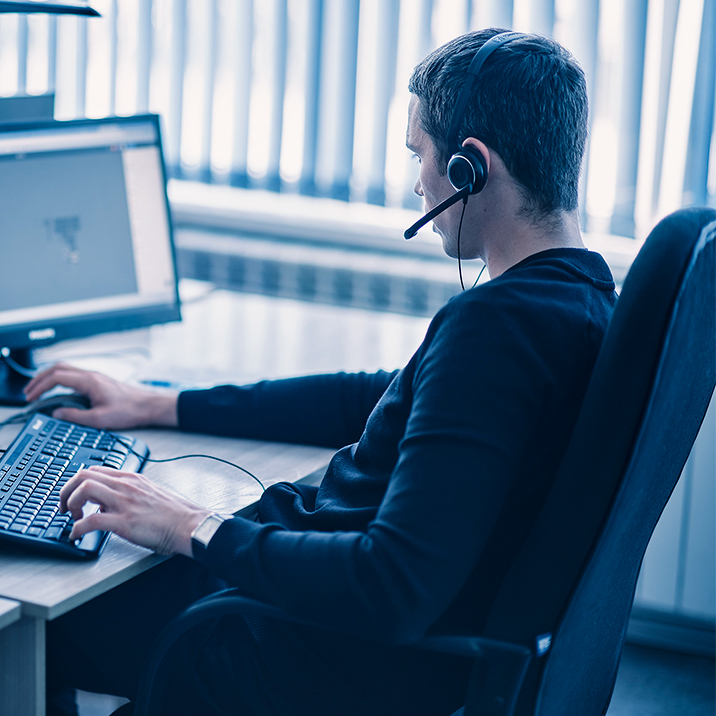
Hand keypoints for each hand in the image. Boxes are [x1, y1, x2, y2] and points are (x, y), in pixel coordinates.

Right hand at [23, 363, 177, 429]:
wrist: (149, 406)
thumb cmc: (130, 411)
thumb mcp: (100, 419)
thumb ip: (76, 416)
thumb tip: (57, 413)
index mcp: (89, 381)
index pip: (57, 377)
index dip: (40, 386)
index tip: (30, 397)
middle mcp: (91, 375)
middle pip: (58, 368)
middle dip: (40, 378)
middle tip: (29, 392)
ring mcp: (96, 377)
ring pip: (66, 369)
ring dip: (50, 378)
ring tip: (39, 390)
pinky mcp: (99, 382)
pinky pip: (74, 375)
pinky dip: (61, 380)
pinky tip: (59, 391)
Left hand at [60, 465, 210, 555]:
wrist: (190, 525)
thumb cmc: (174, 514)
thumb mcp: (149, 493)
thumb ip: (128, 493)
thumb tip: (105, 504)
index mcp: (132, 478)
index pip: (95, 470)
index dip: (77, 483)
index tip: (74, 496)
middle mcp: (126, 486)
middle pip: (83, 475)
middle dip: (66, 491)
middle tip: (65, 507)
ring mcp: (124, 502)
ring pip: (84, 490)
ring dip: (70, 504)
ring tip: (72, 518)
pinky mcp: (124, 521)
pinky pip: (91, 521)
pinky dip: (77, 528)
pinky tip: (77, 535)